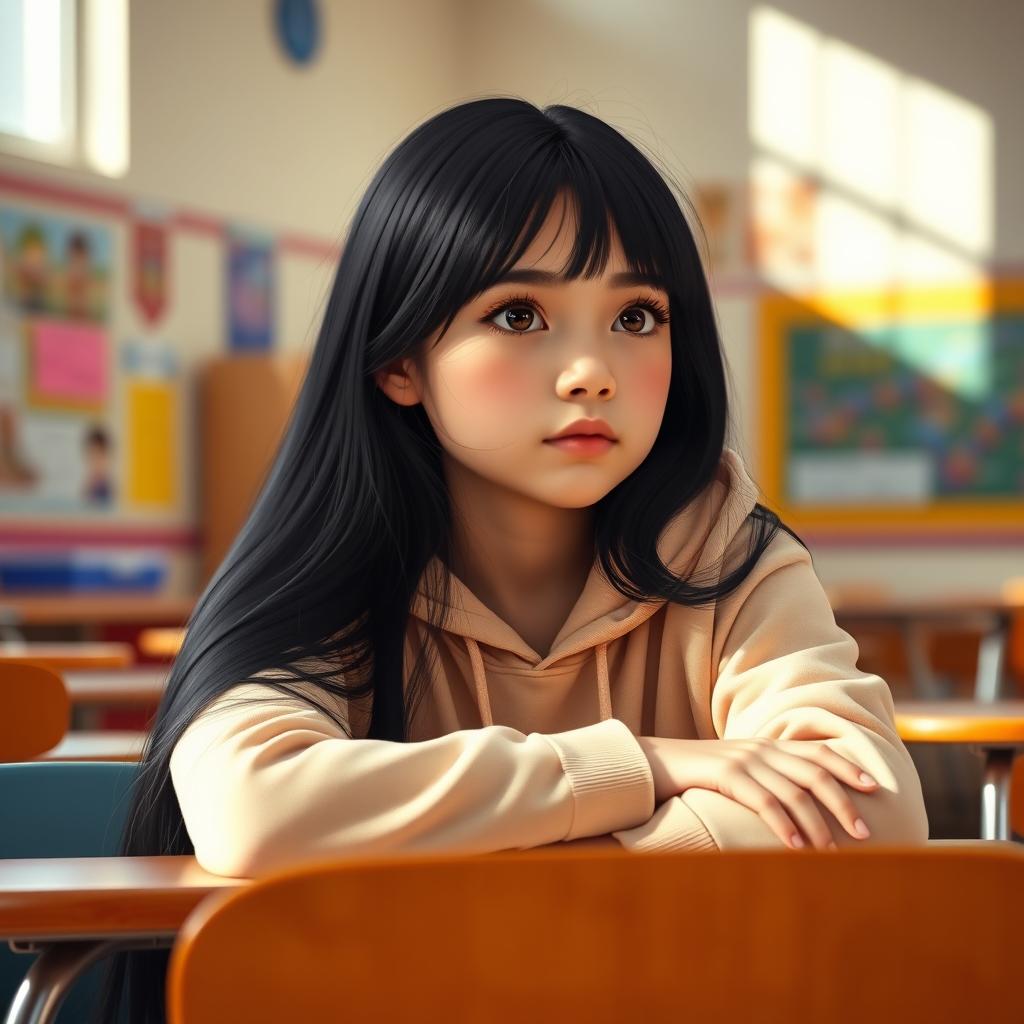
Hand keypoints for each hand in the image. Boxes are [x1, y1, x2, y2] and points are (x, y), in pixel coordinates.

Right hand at [637, 735, 878, 850]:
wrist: (650, 762)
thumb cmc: (694, 775)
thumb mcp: (735, 771)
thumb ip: (763, 779)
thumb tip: (797, 805)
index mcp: (766, 745)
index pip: (816, 752)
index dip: (846, 767)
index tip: (873, 787)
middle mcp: (760, 748)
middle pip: (814, 772)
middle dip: (842, 801)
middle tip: (864, 832)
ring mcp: (743, 760)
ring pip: (793, 791)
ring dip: (817, 823)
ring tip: (833, 851)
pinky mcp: (724, 774)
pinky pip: (763, 801)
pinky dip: (783, 825)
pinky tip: (795, 846)